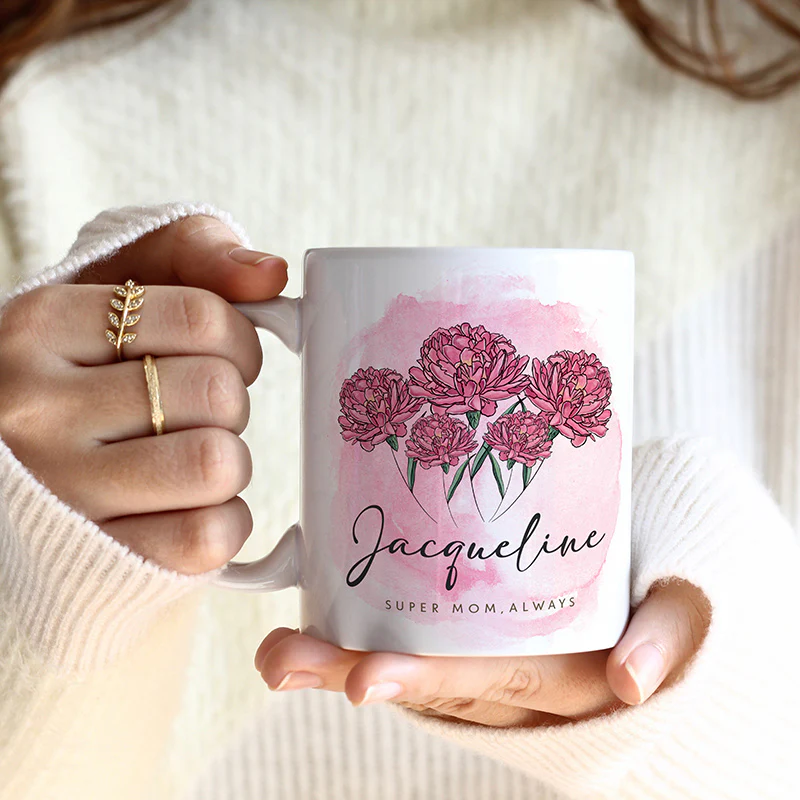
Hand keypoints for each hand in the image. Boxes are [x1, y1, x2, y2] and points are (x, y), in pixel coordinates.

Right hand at [0, 216, 286, 573]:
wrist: (36, 469)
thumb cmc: (96, 365)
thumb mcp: (124, 282)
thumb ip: (196, 250)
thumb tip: (270, 274)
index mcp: (39, 324)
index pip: (203, 319)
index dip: (239, 339)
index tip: (221, 355)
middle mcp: (33, 408)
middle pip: (216, 393)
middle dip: (229, 402)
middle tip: (195, 411)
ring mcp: (58, 491)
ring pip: (216, 463)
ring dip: (228, 459)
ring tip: (189, 453)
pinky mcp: (95, 560)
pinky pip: (208, 536)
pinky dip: (223, 519)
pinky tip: (188, 505)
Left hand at [255, 579, 709, 725]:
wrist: (650, 594)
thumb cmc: (658, 596)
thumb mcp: (677, 610)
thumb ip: (667, 636)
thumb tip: (631, 682)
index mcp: (560, 674)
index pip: (485, 680)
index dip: (425, 679)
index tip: (363, 677)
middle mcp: (511, 678)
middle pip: (424, 679)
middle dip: (350, 671)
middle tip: (281, 659)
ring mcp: (485, 660)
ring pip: (408, 665)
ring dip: (336, 658)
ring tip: (274, 650)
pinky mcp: (470, 636)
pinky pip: (413, 641)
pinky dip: (360, 634)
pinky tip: (311, 615)